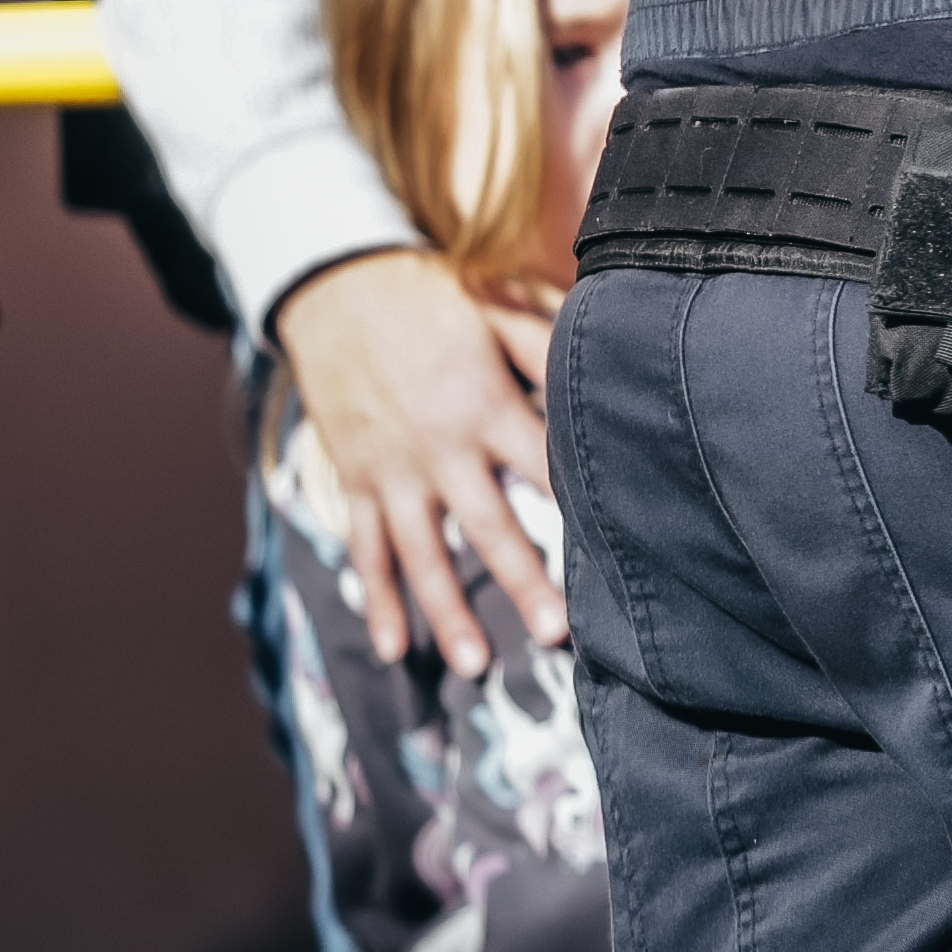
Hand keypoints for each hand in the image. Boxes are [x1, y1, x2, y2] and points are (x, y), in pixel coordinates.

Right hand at [273, 247, 567, 666]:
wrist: (336, 286)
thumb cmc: (431, 297)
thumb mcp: (493, 310)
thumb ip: (547, 344)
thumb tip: (604, 357)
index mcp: (486, 404)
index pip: (545, 462)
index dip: (580, 501)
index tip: (615, 546)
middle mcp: (440, 447)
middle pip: (490, 526)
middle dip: (524, 581)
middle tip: (558, 635)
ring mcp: (392, 471)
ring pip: (423, 555)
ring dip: (449, 612)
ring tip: (479, 664)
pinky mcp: (355, 480)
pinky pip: (366, 549)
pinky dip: (377, 600)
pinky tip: (393, 647)